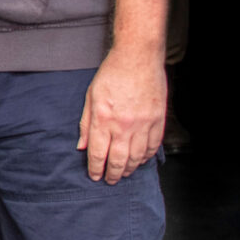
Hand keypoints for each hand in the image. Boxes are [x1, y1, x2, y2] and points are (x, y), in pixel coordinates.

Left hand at [77, 44, 164, 184]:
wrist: (138, 58)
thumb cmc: (111, 74)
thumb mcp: (90, 96)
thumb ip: (86, 124)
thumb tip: (82, 146)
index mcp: (104, 119)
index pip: (98, 153)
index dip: (95, 169)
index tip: (94, 176)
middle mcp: (124, 125)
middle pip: (118, 160)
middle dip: (112, 174)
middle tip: (109, 180)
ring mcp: (143, 125)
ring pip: (137, 157)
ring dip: (130, 169)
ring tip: (123, 173)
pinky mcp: (158, 121)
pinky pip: (153, 147)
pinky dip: (146, 157)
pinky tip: (140, 160)